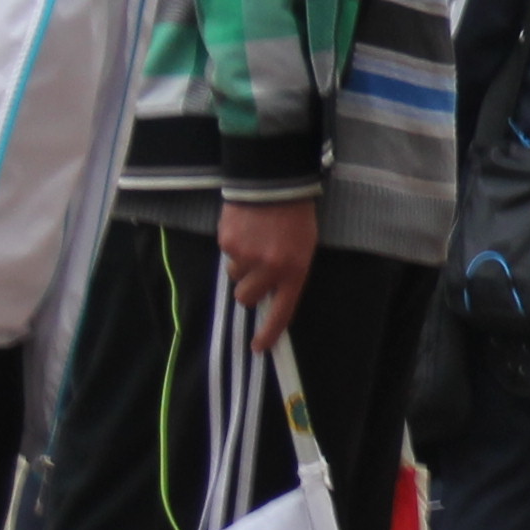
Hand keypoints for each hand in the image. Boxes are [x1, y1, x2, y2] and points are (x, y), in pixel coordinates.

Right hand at [215, 196, 319, 351]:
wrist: (275, 182)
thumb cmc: (295, 216)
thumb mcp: (303, 248)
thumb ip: (288, 273)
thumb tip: (269, 296)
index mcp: (295, 271)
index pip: (281, 312)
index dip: (269, 333)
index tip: (258, 347)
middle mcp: (270, 268)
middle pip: (247, 297)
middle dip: (247, 287)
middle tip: (254, 268)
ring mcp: (247, 256)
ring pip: (234, 275)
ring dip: (241, 263)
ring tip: (254, 238)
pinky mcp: (228, 243)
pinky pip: (226, 254)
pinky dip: (233, 244)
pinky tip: (246, 226)